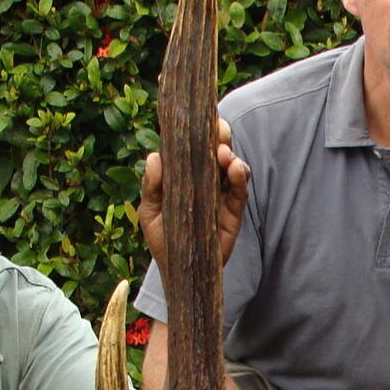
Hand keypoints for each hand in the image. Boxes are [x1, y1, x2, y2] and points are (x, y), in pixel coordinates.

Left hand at [140, 115, 250, 266]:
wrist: (179, 273)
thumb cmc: (163, 240)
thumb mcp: (150, 213)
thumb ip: (152, 187)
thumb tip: (154, 157)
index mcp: (186, 177)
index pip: (195, 149)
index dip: (200, 131)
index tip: (201, 116)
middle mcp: (206, 182)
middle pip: (217, 152)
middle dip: (220, 136)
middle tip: (218, 128)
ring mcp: (221, 196)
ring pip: (232, 167)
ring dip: (230, 155)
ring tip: (223, 154)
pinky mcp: (233, 213)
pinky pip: (240, 192)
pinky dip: (239, 178)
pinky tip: (234, 169)